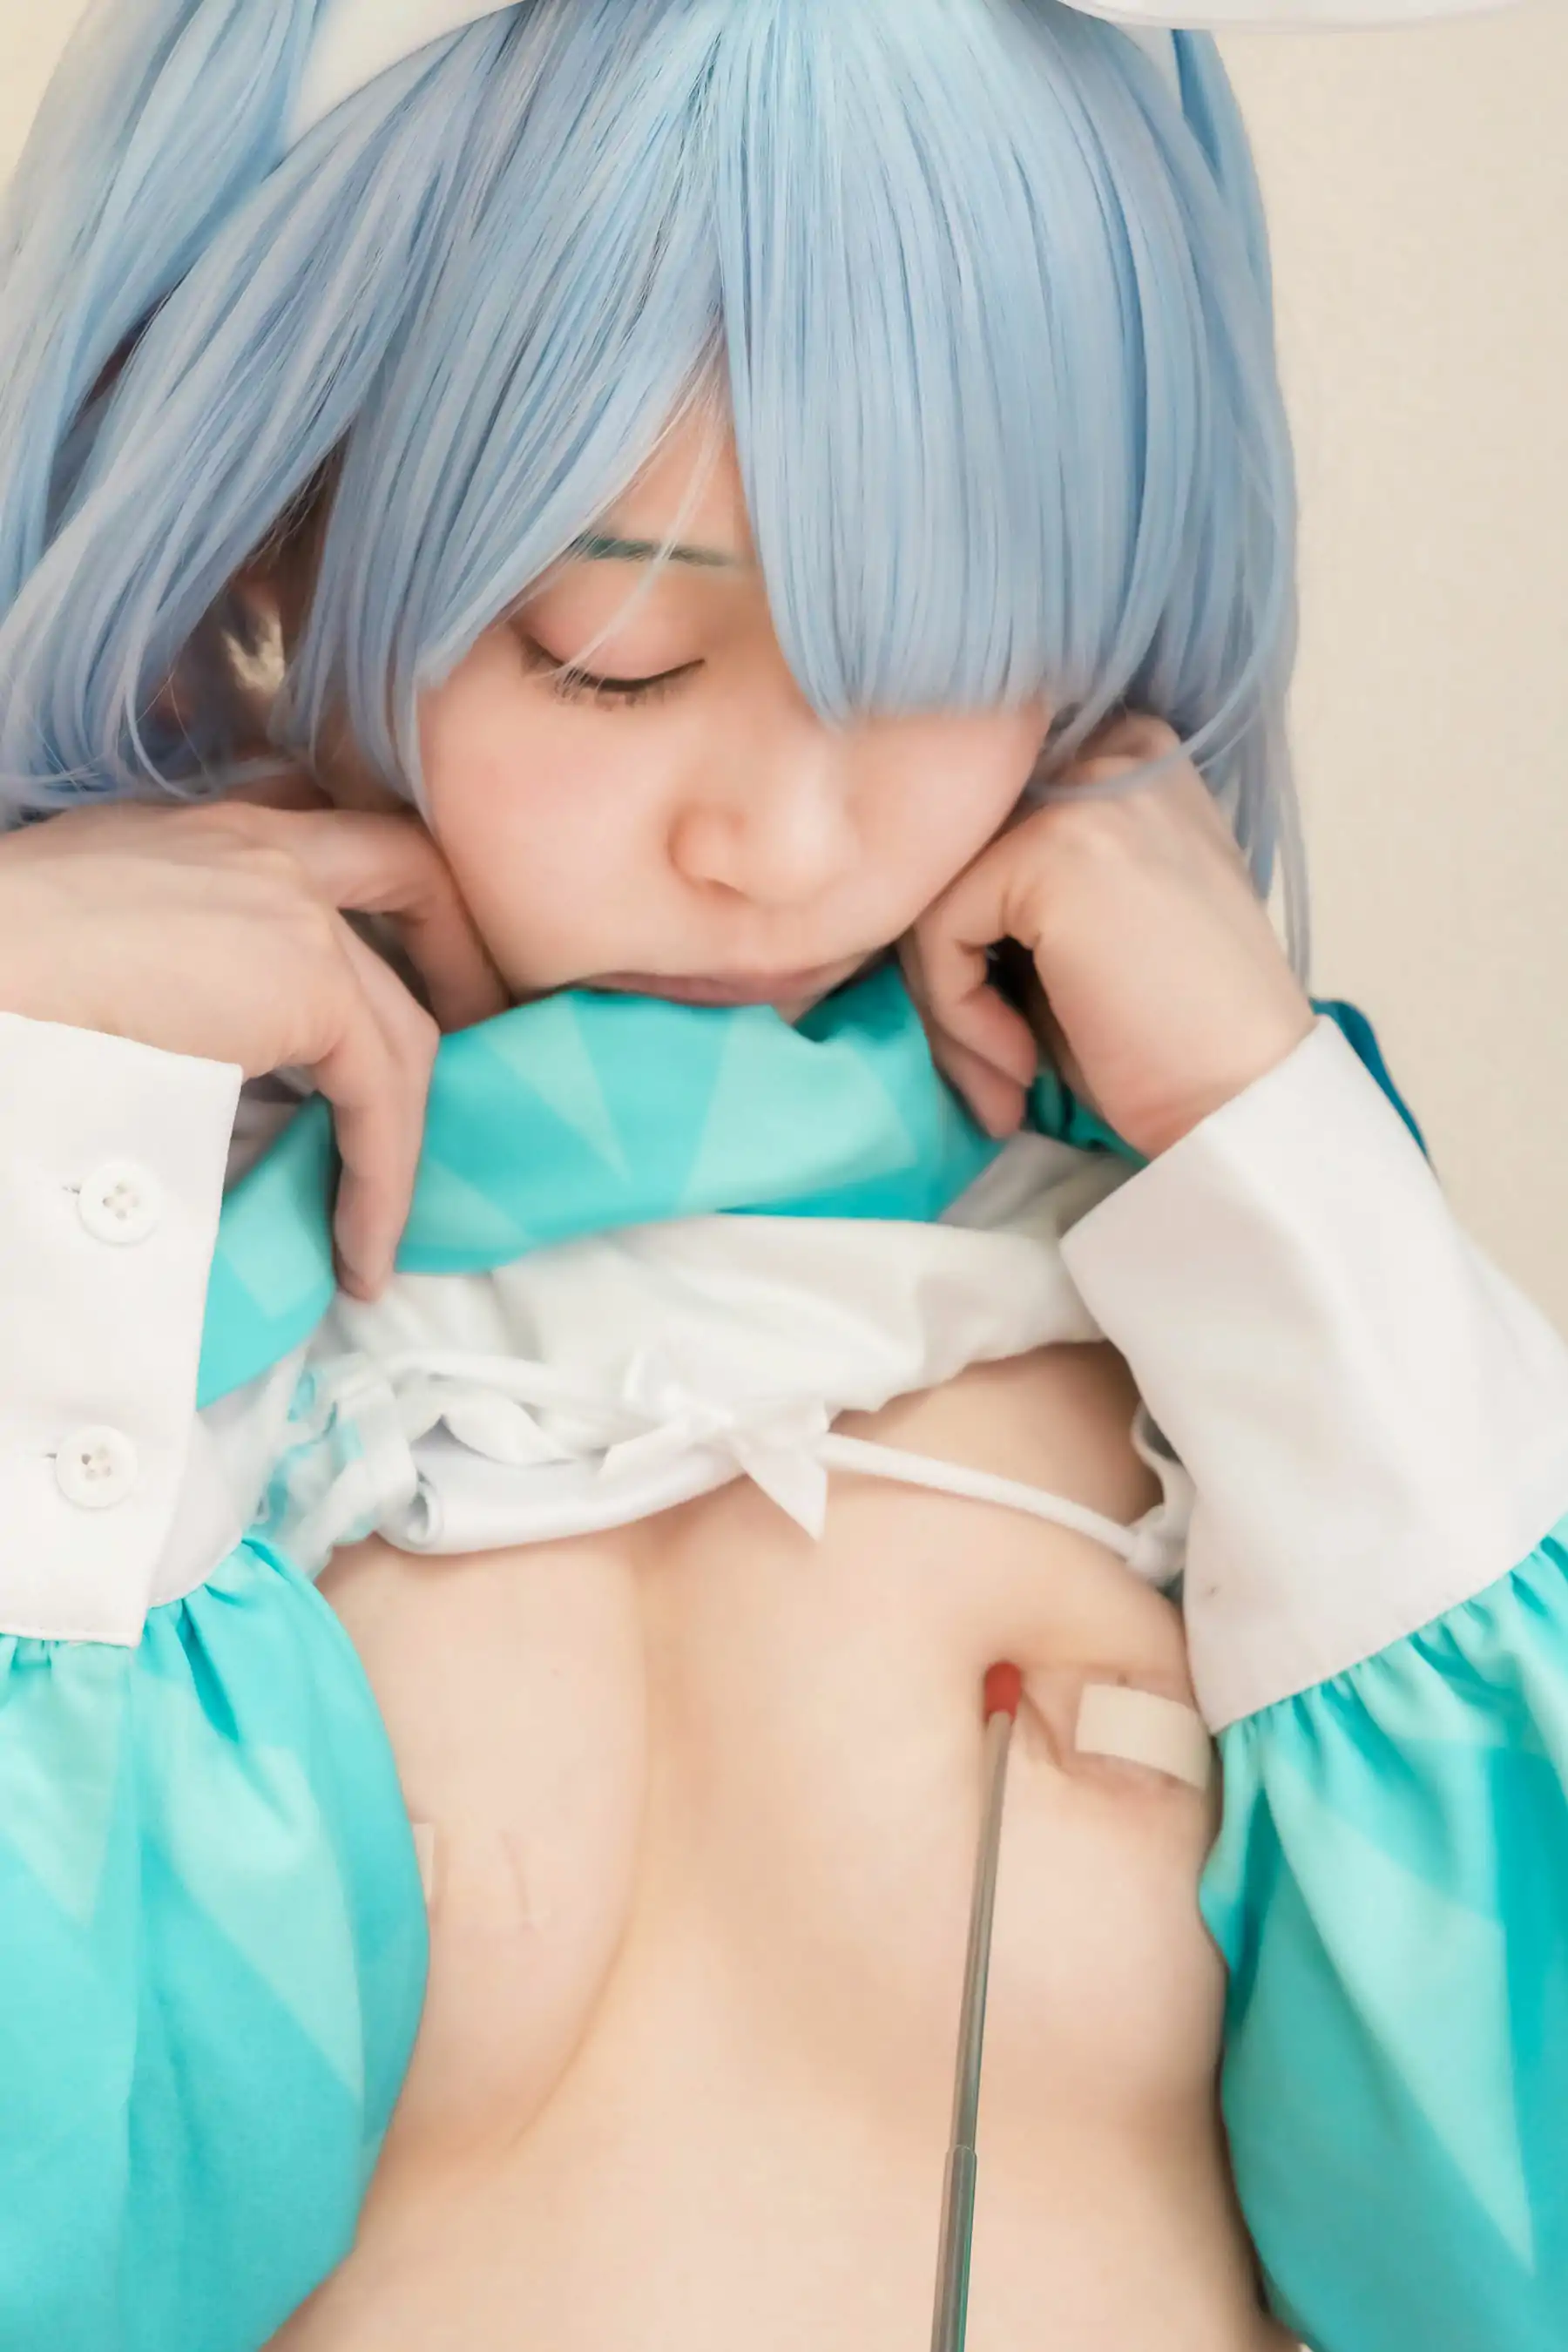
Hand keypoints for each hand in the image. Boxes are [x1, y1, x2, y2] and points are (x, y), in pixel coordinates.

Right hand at [0, 800, 507, 1296]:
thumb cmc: (3, 968)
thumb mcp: (93, 926)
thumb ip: (166, 946)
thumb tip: (186, 1025)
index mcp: (206, 827)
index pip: (325, 830)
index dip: (378, 888)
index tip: (398, 953)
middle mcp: (263, 843)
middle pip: (409, 875)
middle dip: (454, 956)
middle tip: (466, 1037)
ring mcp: (294, 907)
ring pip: (401, 1024)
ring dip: (405, 1131)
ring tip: (383, 1219)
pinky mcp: (308, 984)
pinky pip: (382, 1096)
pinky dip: (382, 1180)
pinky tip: (360, 1248)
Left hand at [900, 714, 1315, 1159]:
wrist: (1246, 1103)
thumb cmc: (1165, 1038)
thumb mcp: (1081, 929)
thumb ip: (1007, 880)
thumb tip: (883, 885)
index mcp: (1128, 753)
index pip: (978, 817)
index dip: (962, 922)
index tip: (987, 1016)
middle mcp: (1112, 748)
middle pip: (948, 848)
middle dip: (942, 971)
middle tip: (986, 1069)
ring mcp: (1084, 790)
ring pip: (930, 889)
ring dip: (946, 1007)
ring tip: (1000, 1080)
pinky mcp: (1052, 848)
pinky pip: (938, 930)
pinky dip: (958, 1016)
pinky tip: (1019, 1067)